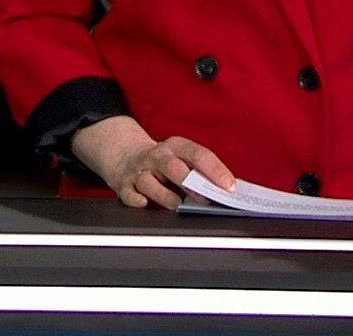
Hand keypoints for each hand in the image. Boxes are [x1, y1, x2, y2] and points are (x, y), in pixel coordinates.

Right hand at [73, 117, 235, 210]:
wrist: (126, 156)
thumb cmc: (163, 163)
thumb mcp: (181, 158)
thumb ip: (200, 172)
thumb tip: (225, 191)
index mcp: (175, 147)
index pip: (197, 154)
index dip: (215, 170)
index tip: (228, 186)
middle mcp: (156, 156)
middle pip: (172, 166)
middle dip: (190, 183)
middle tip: (206, 198)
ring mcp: (139, 170)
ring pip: (149, 181)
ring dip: (165, 195)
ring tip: (178, 205)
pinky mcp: (124, 184)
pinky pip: (129, 193)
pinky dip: (136, 199)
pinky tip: (144, 203)